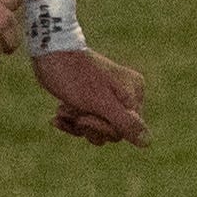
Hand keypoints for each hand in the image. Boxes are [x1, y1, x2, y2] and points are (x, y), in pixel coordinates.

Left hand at [33, 46, 147, 144]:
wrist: (49, 54)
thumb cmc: (75, 76)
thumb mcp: (101, 103)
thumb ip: (126, 123)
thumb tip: (148, 142)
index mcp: (133, 92)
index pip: (126, 129)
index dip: (103, 128)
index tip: (83, 118)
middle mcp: (126, 95)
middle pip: (113, 131)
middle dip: (88, 125)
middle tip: (72, 111)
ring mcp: (109, 98)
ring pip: (98, 129)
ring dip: (77, 124)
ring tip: (62, 109)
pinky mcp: (92, 100)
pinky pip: (88, 123)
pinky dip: (71, 122)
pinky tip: (57, 117)